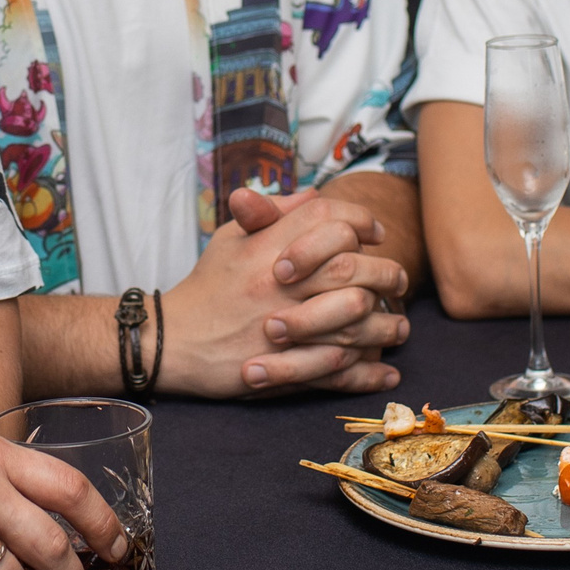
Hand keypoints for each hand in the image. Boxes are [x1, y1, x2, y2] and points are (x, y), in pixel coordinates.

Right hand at [158, 186, 410, 398]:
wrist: (171, 341)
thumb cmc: (207, 287)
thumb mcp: (231, 239)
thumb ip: (274, 214)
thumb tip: (317, 195)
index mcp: (266, 248)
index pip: (326, 218)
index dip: (358, 220)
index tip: (374, 234)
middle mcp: (277, 285)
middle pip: (349, 267)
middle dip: (385, 273)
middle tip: (397, 281)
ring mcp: (282, 328)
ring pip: (353, 320)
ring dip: (386, 325)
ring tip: (398, 326)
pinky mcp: (283, 369)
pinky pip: (338, 371)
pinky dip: (368, 374)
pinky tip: (385, 372)